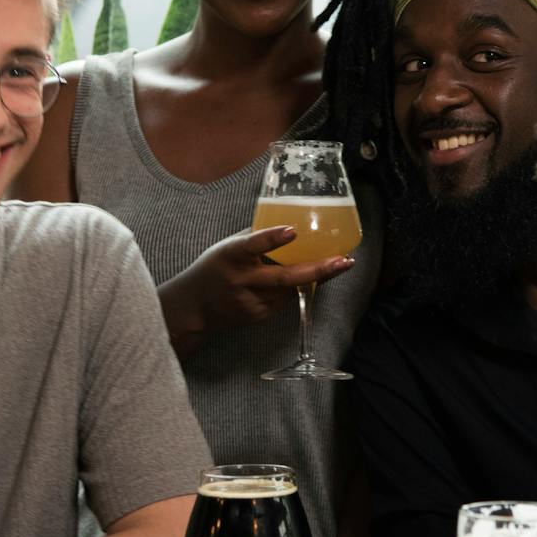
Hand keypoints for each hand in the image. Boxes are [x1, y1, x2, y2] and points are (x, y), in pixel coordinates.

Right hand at [162, 226, 354, 352]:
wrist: (194, 308)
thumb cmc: (215, 268)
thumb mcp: (228, 247)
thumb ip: (255, 238)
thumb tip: (291, 220)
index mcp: (230, 256)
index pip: (252, 245)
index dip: (272, 239)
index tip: (293, 231)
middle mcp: (241, 281)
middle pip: (283, 278)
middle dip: (317, 270)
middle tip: (343, 261)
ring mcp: (251, 302)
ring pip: (291, 289)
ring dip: (317, 276)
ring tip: (340, 264)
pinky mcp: (259, 316)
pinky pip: (286, 300)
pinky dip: (299, 287)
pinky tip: (312, 277)